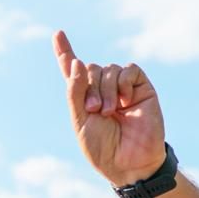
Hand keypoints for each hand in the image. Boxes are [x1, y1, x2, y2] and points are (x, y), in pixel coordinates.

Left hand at [53, 30, 164, 185]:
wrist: (129, 163)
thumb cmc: (102, 147)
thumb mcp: (80, 121)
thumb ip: (75, 92)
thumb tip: (78, 62)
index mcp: (84, 97)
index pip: (73, 70)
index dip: (65, 52)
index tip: (57, 34)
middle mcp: (102, 89)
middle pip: (91, 68)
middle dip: (89, 87)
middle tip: (94, 110)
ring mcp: (122, 87)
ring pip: (108, 68)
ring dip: (105, 89)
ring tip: (108, 112)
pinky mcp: (141, 88)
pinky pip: (128, 70)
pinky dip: (123, 83)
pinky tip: (125, 101)